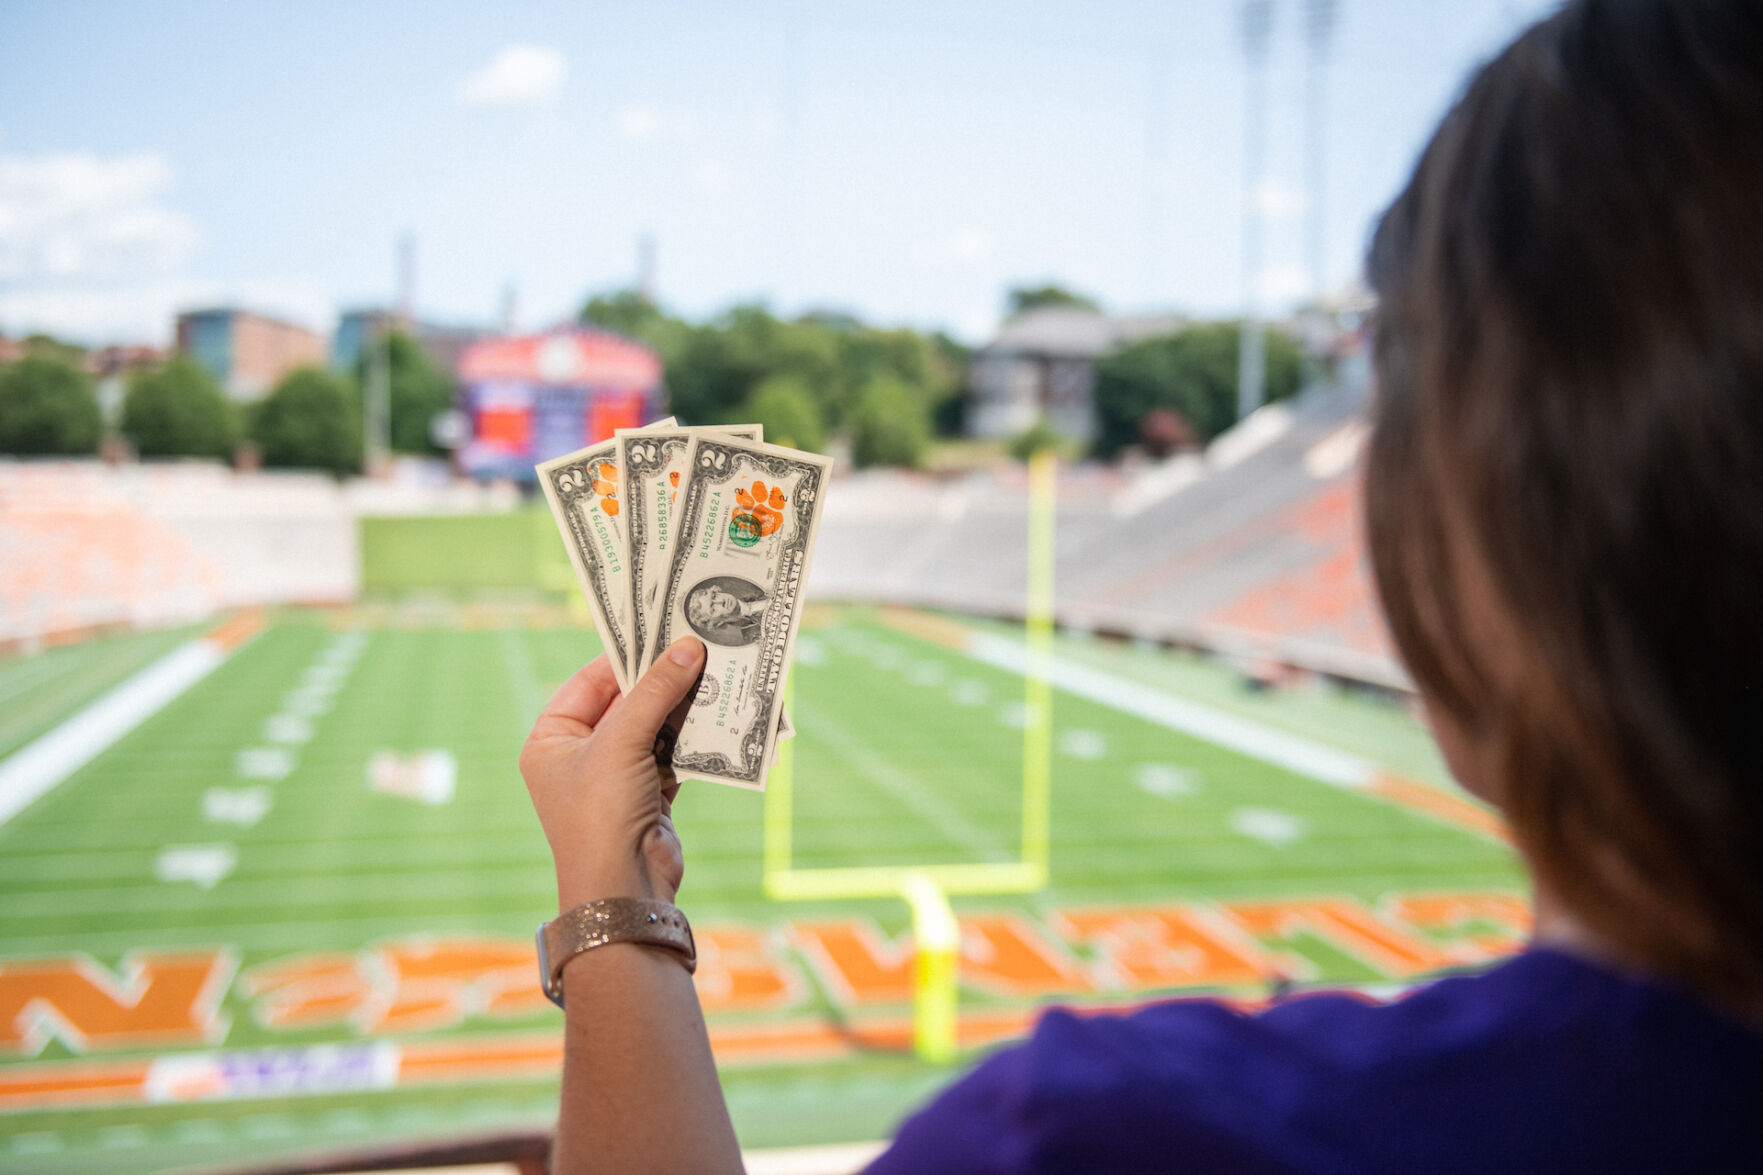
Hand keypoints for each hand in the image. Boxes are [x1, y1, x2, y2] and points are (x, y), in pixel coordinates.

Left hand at [519, 637, 706, 909]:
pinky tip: (722, 715)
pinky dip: (695, 738)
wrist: (624, 889)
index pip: (589, 682)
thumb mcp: (622, 742)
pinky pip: (674, 754)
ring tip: (718, 673)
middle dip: (662, 680)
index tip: (662, 629)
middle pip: (626, 702)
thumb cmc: (601, 813)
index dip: (625, 655)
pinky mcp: (649, 794)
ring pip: (654, 727)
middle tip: (699, 646)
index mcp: (551, 740)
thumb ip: (655, 692)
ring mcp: (616, 777)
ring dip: (683, 707)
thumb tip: (688, 647)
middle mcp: (580, 756)